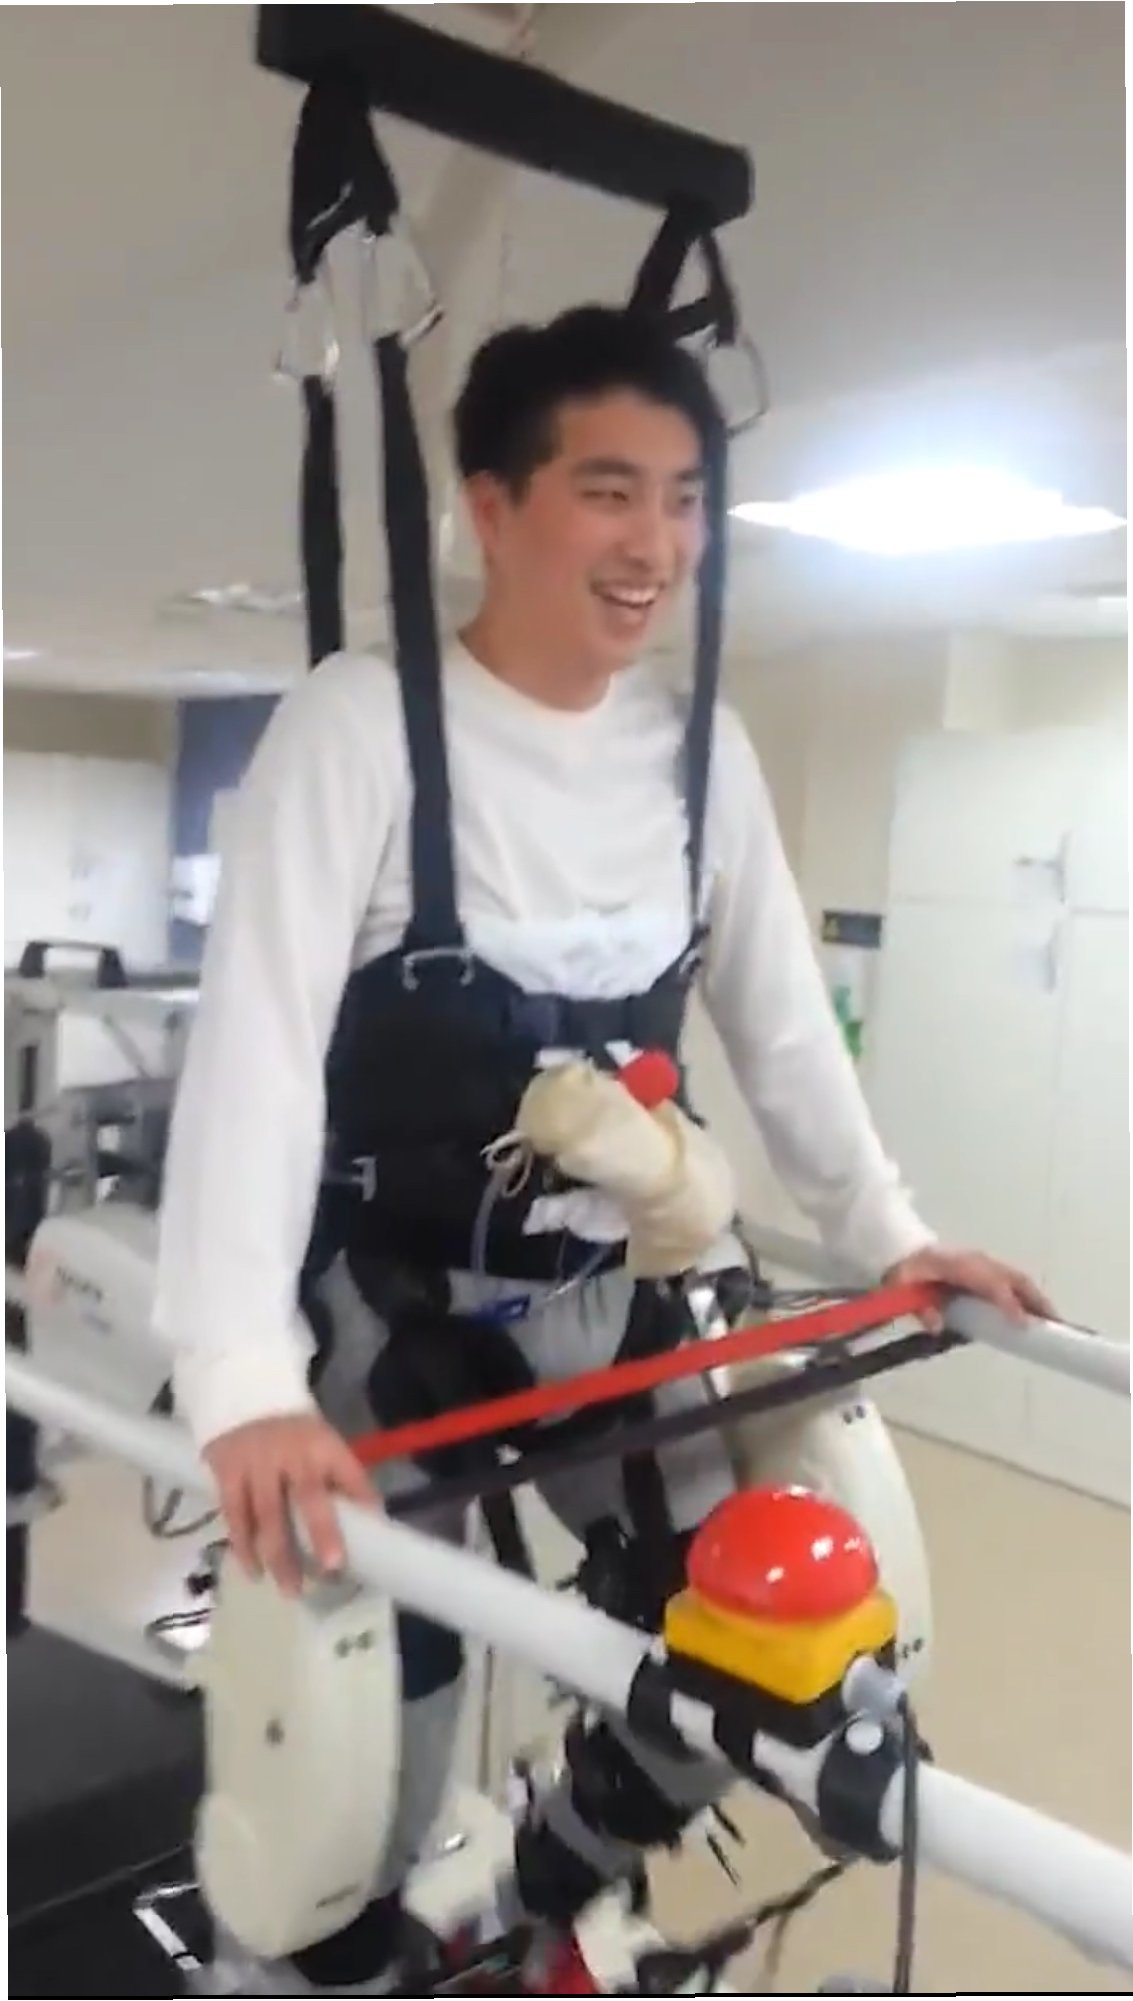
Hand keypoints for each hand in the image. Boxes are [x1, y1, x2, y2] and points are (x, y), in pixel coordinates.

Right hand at [204, 1412, 379, 1596]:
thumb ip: (342, 1479)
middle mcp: (292, 1454)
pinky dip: (243, 1546)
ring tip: (291, 1589)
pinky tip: (253, 1571)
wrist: (243, 1396)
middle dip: (321, 1532)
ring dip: (279, 1555)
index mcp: (323, 1446)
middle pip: (308, 1496)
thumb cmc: (295, 1435)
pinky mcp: (227, 1473)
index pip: (349, 1473)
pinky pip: (234, 1515)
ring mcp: (257, 1463)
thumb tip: (371, 1521)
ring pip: (268, 1514)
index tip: (373, 1533)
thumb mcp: (324, 1445)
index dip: (361, 1501)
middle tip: (330, 1570)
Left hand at [887, 1245, 1054, 1333]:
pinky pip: (1012, 1281)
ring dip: (1035, 1299)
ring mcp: (982, 1263)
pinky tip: (1034, 1314)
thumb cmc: (906, 1271)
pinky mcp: (985, 1268)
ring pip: (1017, 1279)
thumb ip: (921, 1307)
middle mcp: (976, 1262)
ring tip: (1051, 1321)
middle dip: (1035, 1300)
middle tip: (1054, 1324)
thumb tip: (938, 1325)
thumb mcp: (904, 1286)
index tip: (1023, 1324)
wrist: (902, 1249)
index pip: (991, 1284)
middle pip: (1013, 1280)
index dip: (1008, 1303)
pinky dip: (1027, 1296)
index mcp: (957, 1265)